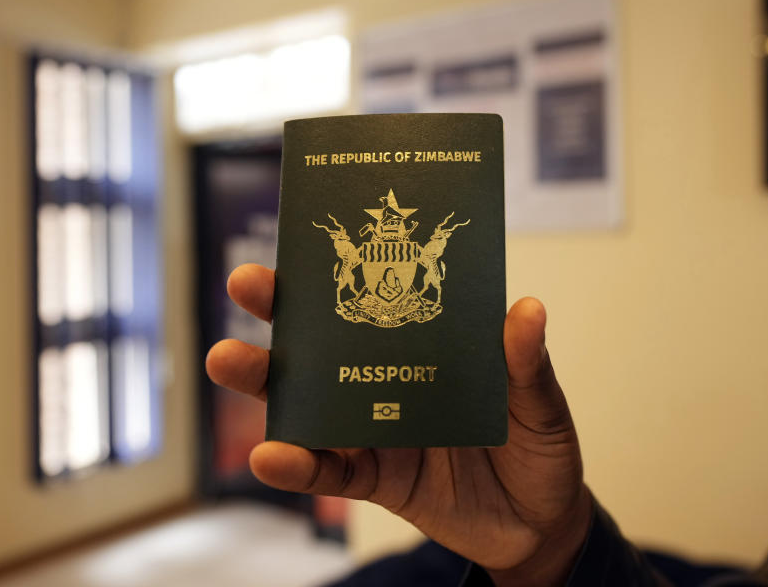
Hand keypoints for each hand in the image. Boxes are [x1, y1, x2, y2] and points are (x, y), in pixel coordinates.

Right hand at [206, 264, 591, 585]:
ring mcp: (377, 431)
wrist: (541, 525)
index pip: (378, 302)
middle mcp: (391, 381)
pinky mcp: (375, 479)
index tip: (305, 242)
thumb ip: (525, 364)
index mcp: (427, 349)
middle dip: (281, 315)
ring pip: (311, 403)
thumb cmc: (539, 450)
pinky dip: (298, 465)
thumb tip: (526, 309)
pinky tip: (271, 455)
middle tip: (244, 283)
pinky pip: (330, 472)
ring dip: (266, 383)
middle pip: (326, 345)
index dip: (342, 274)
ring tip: (226, 360)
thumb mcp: (540, 403)